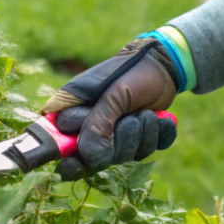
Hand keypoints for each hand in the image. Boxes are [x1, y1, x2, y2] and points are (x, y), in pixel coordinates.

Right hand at [43, 38, 178, 179]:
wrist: (162, 65)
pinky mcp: (136, 141)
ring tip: (146, 112)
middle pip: (98, 159)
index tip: (89, 155)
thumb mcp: (114, 95)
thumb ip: (98, 124)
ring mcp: (113, 137)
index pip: (62, 147)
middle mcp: (89, 128)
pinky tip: (160, 119)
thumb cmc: (131, 72)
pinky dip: (158, 136)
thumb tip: (87, 156)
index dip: (74, 158)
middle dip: (122, 138)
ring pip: (125, 157)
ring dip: (143, 134)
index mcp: (72, 113)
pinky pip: (147, 152)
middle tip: (131, 117)